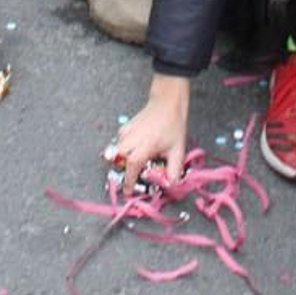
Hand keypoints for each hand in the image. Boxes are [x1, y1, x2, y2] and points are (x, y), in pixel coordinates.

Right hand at [108, 74, 191, 188]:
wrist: (167, 103)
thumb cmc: (172, 125)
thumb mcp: (178, 149)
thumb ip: (174, 169)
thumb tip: (171, 184)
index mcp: (146, 144)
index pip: (132, 166)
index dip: (129, 180)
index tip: (128, 191)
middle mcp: (133, 138)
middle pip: (119, 159)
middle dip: (124, 169)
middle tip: (133, 175)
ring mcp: (127, 131)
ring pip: (117, 150)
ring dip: (124, 158)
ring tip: (136, 161)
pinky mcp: (125, 127)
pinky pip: (119, 141)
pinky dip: (123, 148)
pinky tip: (134, 148)